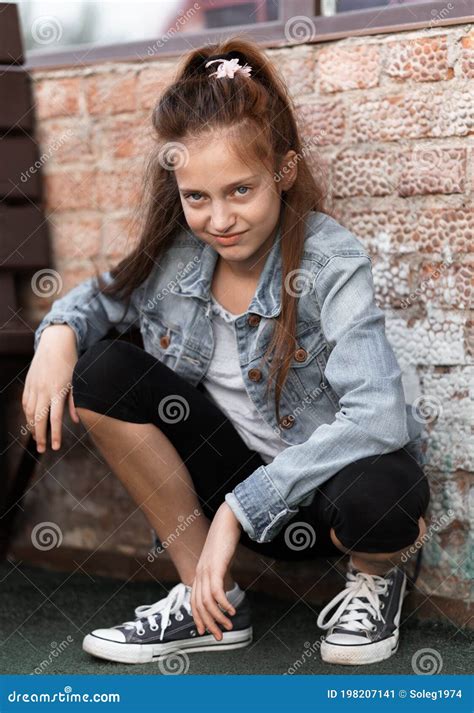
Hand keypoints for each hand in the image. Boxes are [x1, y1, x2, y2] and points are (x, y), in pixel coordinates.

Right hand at [22, 325, 80, 452]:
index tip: (55, 447)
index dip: (55, 435)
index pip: (55, 419)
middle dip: (40, 436)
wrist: (55, 343)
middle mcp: (44, 390)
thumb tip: (76, 421)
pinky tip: (30, 421)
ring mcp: (34, 387)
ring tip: (37, 438)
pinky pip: (25, 403)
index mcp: (58, 391)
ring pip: (29, 412)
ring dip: (32, 427)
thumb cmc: (70, 363)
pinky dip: (27, 414)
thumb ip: (75, 402)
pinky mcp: (28, 383)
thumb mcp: (77, 382)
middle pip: (38, 419)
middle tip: (42, 450)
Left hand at [191, 502, 241, 640]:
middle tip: (219, 637)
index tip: (206, 631)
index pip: (194, 601)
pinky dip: (223, 604)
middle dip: (208, 624)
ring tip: (228, 626)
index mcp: (199, 573)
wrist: (226, 520)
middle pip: (199, 606)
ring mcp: (206, 570)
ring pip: (207, 602)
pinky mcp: (215, 567)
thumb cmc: (225, 539)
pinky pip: (216, 592)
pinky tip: (231, 610)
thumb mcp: (220, 559)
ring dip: (218, 618)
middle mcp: (199, 574)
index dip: (198, 618)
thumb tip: (223, 583)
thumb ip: (218, 571)